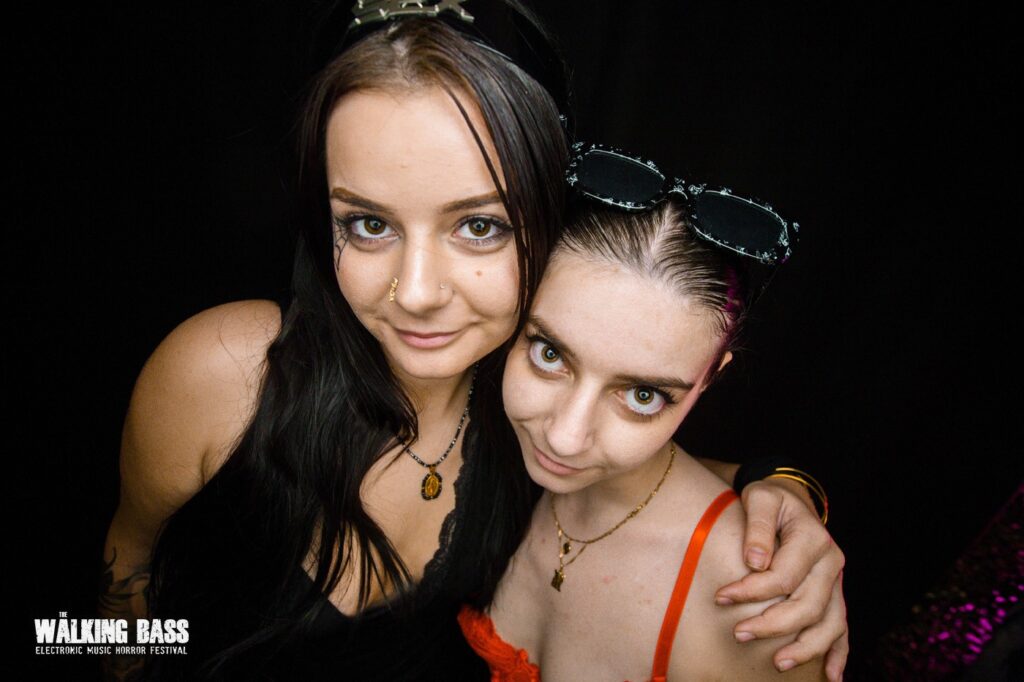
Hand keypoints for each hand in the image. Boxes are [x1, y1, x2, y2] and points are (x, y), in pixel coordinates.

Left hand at [715, 478, 847, 680]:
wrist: (791, 498)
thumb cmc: (770, 500)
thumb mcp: (760, 497)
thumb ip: (757, 526)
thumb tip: (754, 563)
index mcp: (813, 538)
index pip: (783, 576)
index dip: (751, 591)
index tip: (721, 598)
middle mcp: (831, 562)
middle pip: (807, 605)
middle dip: (772, 624)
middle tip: (739, 633)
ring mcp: (836, 581)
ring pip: (830, 623)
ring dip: (805, 647)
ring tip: (777, 663)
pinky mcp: (834, 594)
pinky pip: (842, 627)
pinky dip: (839, 653)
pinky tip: (831, 677)